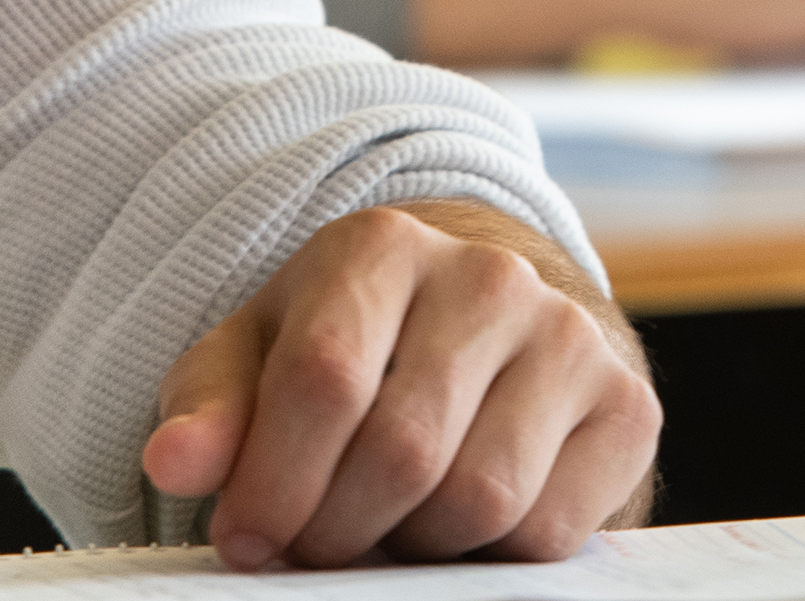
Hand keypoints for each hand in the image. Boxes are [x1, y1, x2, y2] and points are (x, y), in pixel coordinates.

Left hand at [139, 201, 657, 570]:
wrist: (489, 325)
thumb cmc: (354, 348)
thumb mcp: (261, 359)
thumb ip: (212, 410)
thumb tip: (175, 464)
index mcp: (381, 247)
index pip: (323, 381)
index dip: (273, 485)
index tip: (245, 538)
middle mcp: (489, 278)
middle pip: (402, 452)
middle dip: (338, 530)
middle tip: (314, 545)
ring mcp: (570, 338)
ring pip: (480, 500)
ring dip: (412, 548)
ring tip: (382, 529)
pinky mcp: (628, 407)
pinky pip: (549, 531)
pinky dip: (488, 557)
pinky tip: (454, 527)